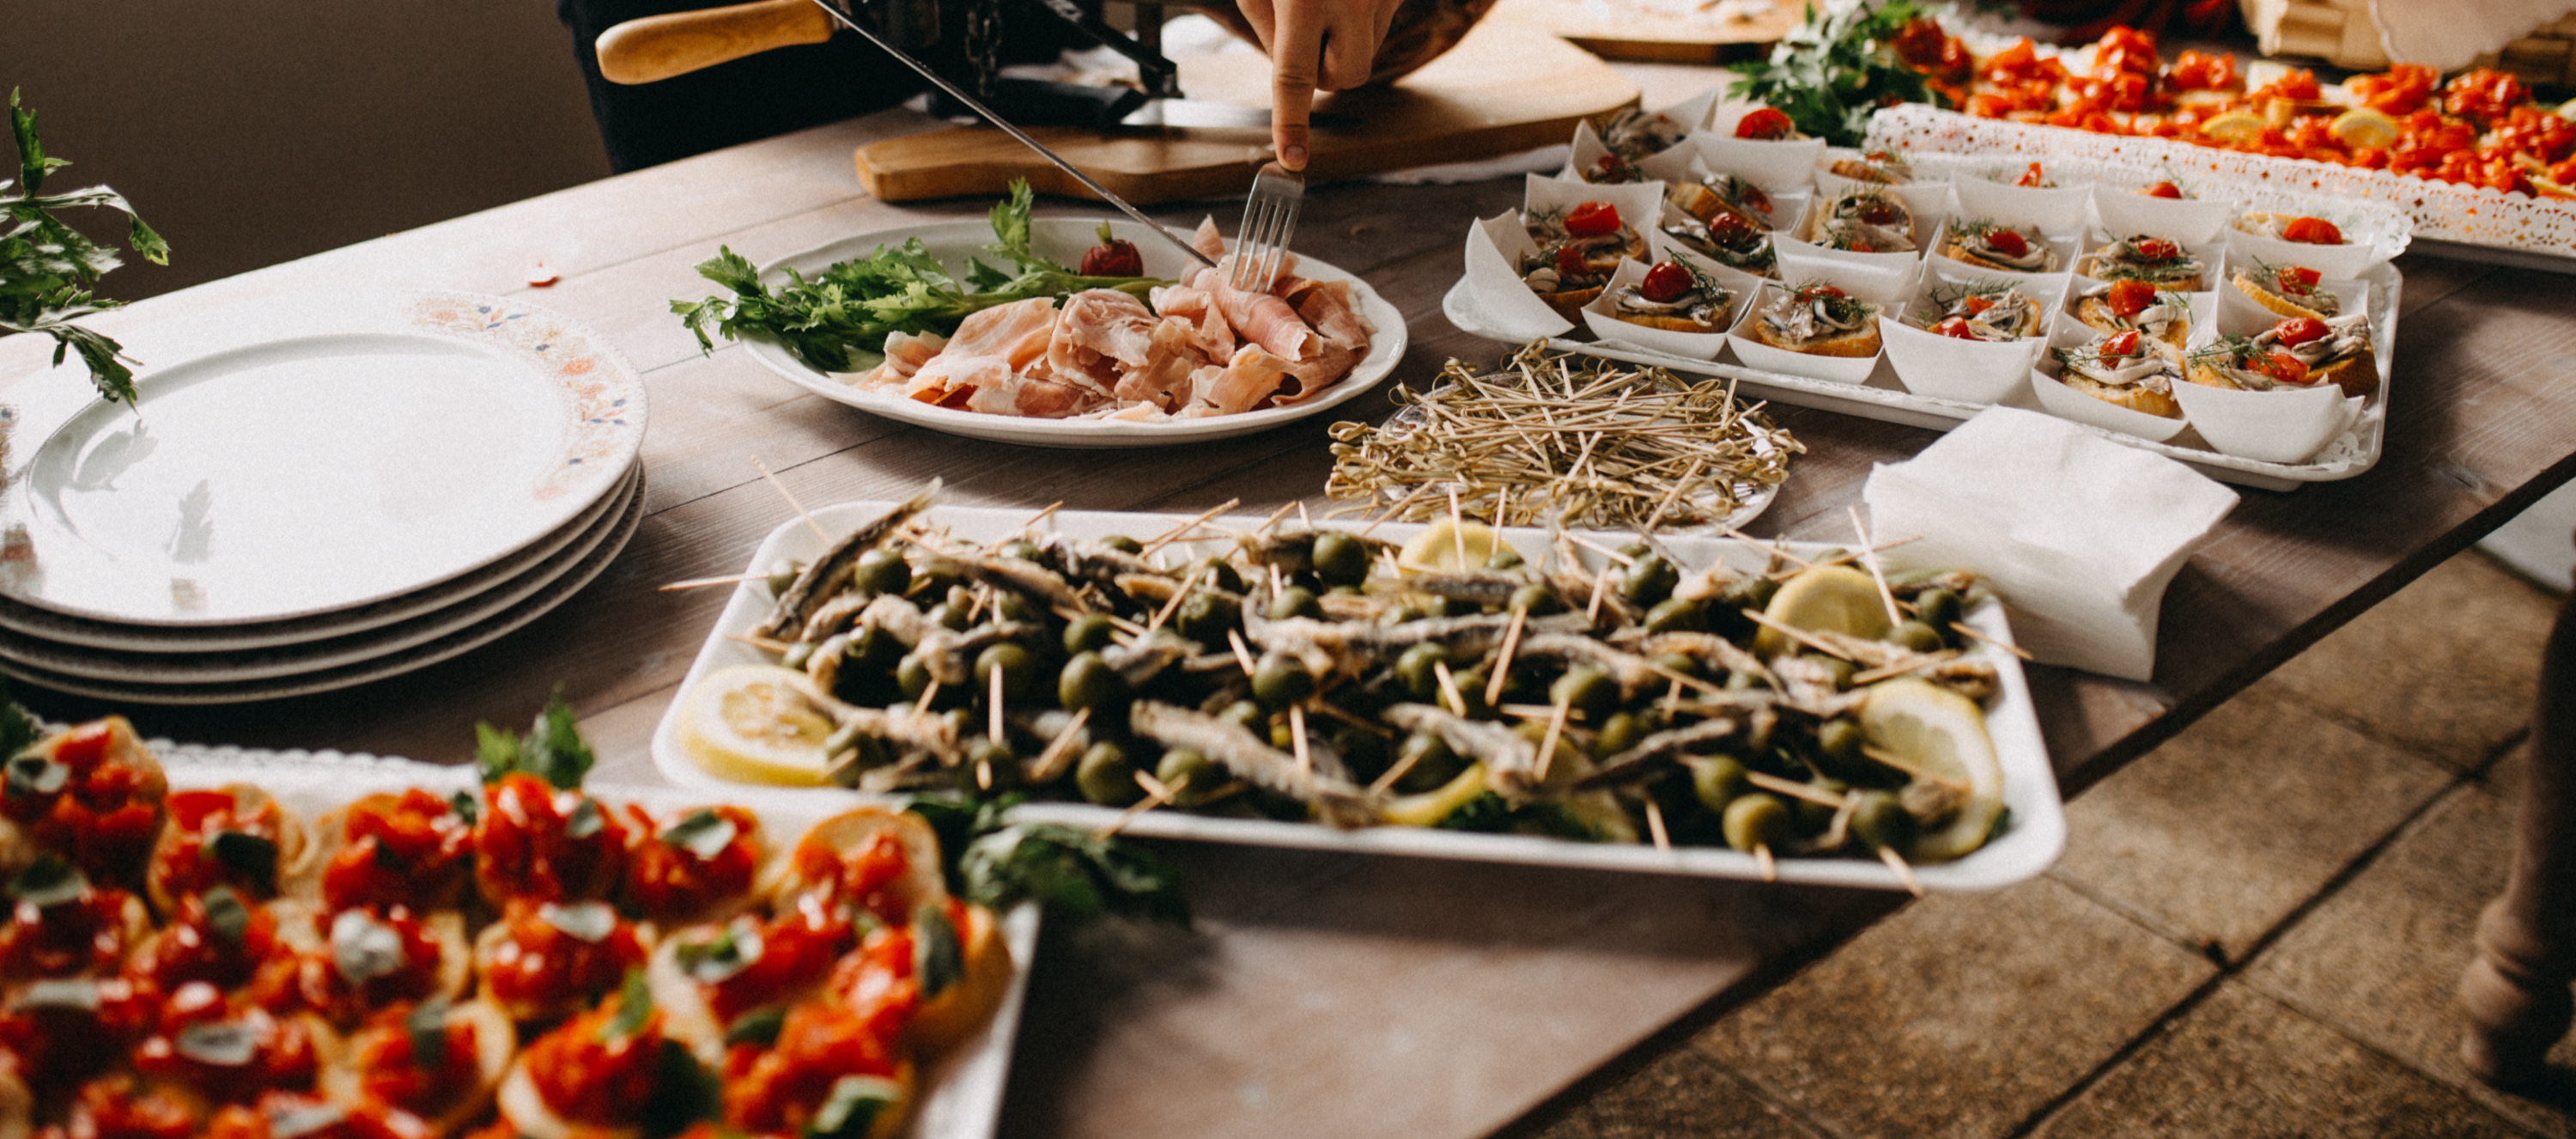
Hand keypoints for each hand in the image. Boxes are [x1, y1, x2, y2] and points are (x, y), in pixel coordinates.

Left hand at [1234, 0, 1405, 170]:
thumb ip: (1268, 32)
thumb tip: (1294, 78)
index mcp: (1303, 1)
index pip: (1295, 79)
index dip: (1291, 122)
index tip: (1292, 159)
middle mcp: (1351, 1)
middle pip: (1344, 78)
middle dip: (1323, 70)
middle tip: (1307, 32)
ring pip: (1366, 55)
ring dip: (1344, 42)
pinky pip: (1381, 28)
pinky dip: (1362, 20)